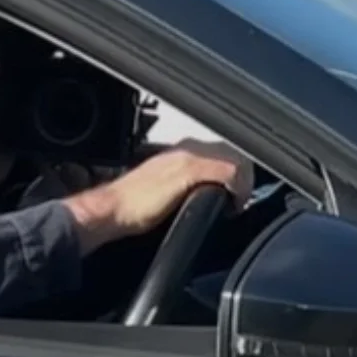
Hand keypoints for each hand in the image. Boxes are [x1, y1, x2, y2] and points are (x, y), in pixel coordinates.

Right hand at [62, 139, 253, 253]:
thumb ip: (186, 184)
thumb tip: (208, 195)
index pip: (223, 152)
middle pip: (235, 153)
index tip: (234, 195)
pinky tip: (231, 205)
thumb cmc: (131, 206)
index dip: (235, 172)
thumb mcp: (165, 188)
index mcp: (181, 151)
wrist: (113, 209)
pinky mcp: (189, 169)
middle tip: (237, 202)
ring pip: (236, 160)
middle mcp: (187, 147)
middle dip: (243, 177)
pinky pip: (229, 171)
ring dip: (243, 183)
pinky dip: (237, 188)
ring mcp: (188, 156)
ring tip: (236, 204)